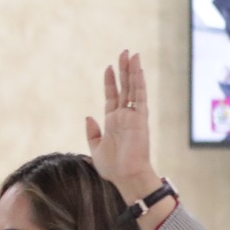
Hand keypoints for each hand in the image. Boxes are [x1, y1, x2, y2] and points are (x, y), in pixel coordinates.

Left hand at [84, 50, 160, 197]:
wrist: (126, 177)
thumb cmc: (113, 168)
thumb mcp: (96, 149)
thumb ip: (92, 133)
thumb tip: (89, 117)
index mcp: (113, 122)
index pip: (112, 96)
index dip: (110, 82)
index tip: (109, 67)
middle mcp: (124, 116)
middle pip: (125, 87)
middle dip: (124, 70)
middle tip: (124, 52)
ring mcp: (133, 116)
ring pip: (134, 88)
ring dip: (133, 71)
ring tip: (132, 54)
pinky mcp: (140, 119)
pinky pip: (140, 97)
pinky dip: (139, 83)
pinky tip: (138, 69)